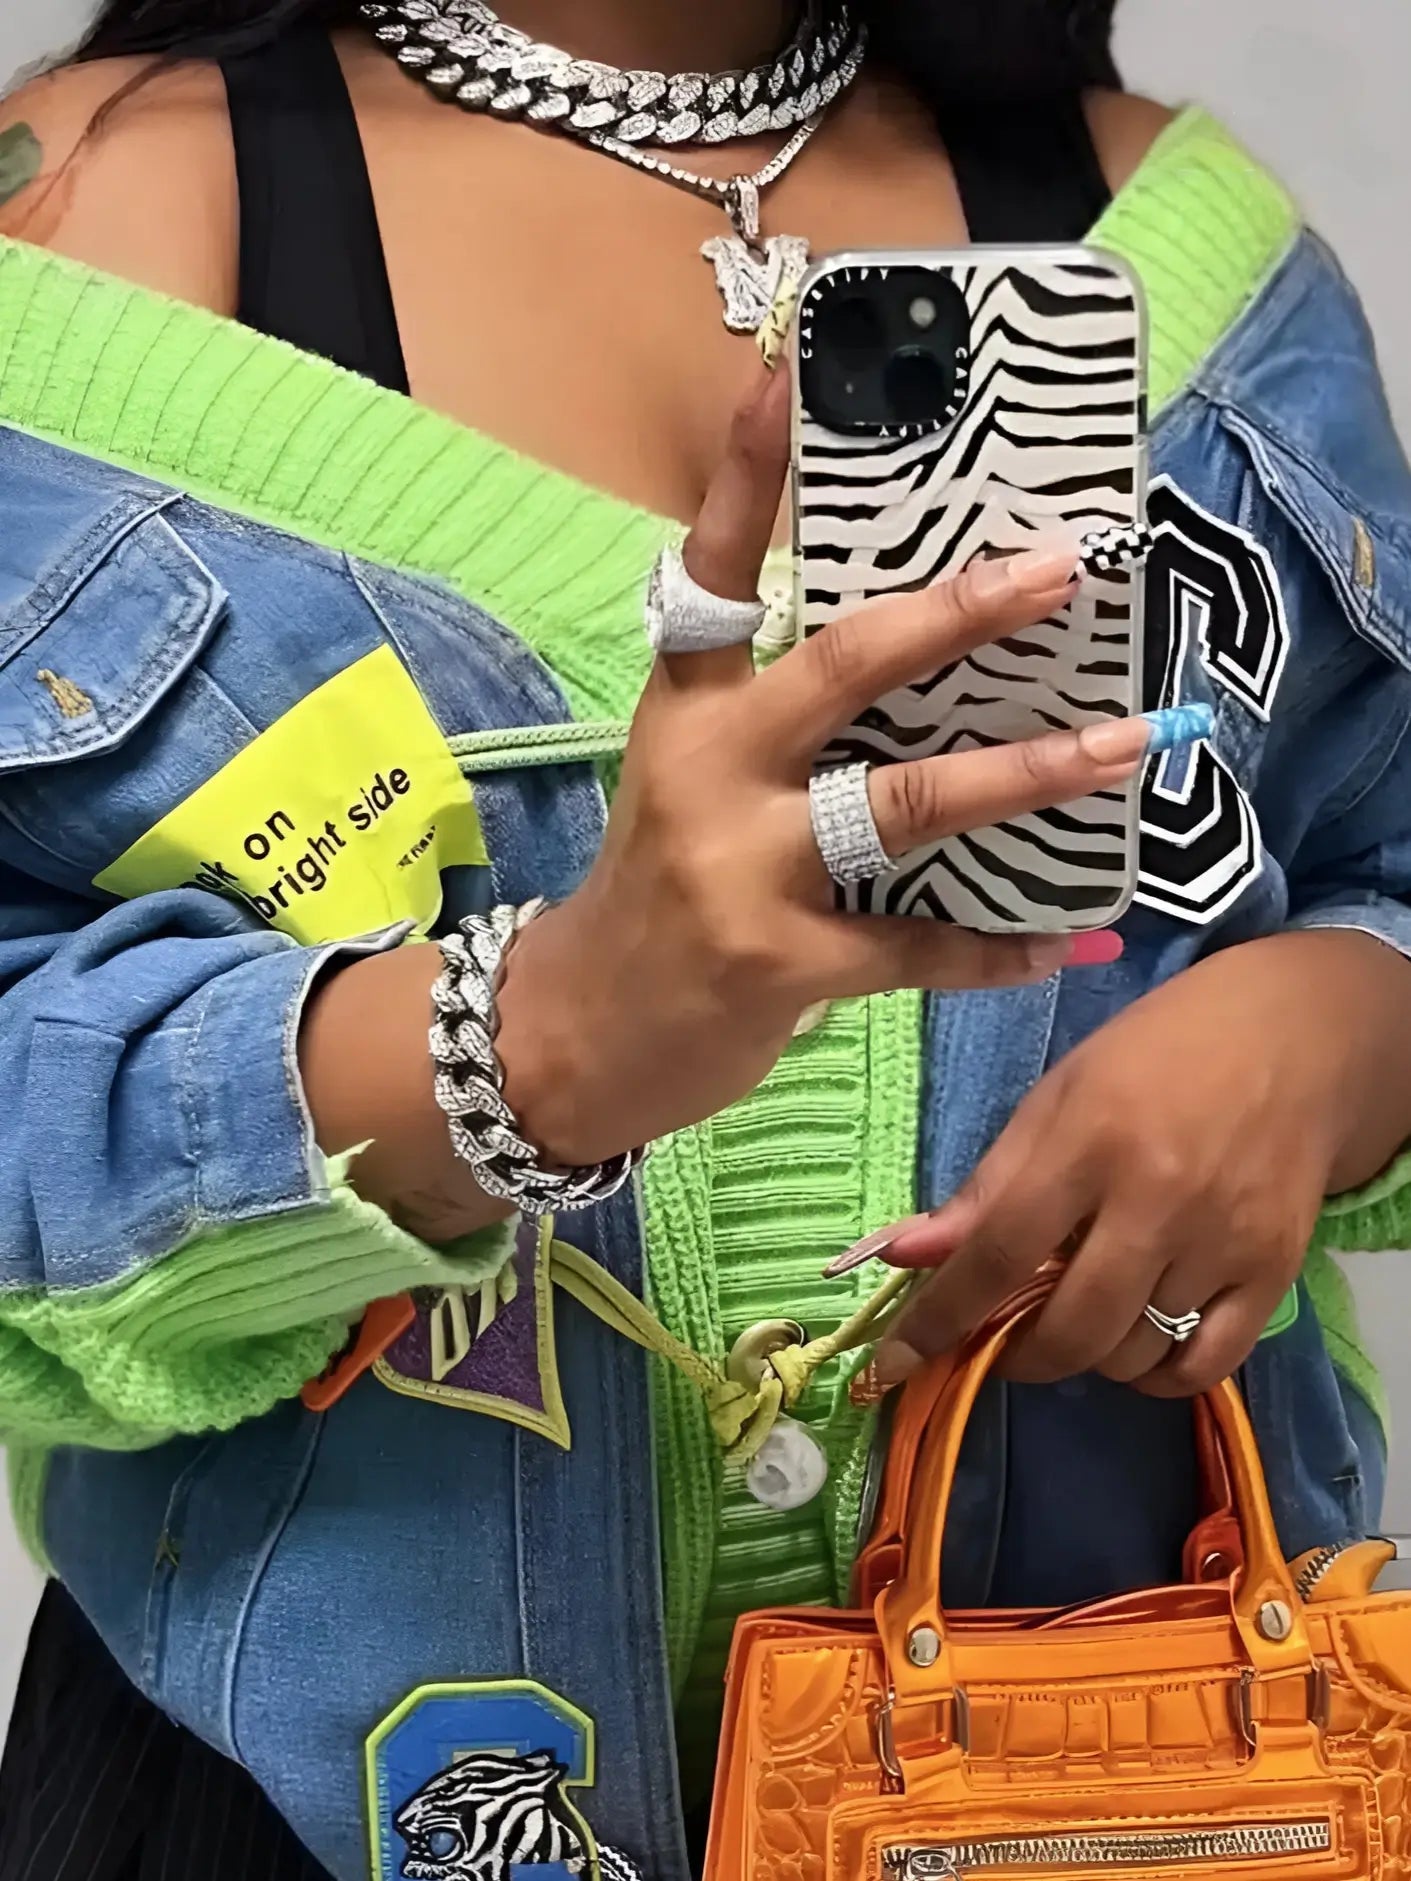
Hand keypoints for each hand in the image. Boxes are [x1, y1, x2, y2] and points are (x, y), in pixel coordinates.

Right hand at [495, 365, 1153, 1166]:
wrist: (577, 1031)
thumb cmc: (656, 889)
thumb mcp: (689, 779)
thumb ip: (775, 721)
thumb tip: (922, 660)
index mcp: (685, 709)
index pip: (713, 573)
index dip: (750, 475)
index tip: (792, 370)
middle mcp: (710, 769)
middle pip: (845, 668)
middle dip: (960, 614)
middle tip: (1060, 571)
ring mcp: (741, 868)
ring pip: (906, 805)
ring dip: (1028, 775)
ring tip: (1125, 745)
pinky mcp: (779, 963)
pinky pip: (916, 946)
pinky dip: (997, 945)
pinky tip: (1065, 940)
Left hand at [866, 929, 1410, 1398]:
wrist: (1293, 1036)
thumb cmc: (1155, 1055)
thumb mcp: (1056, 1097)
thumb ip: (985, 1185)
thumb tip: (905, 1256)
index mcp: (1090, 1141)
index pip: (998, 1253)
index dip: (939, 1318)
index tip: (893, 1362)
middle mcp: (1159, 1198)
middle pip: (1070, 1327)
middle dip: (1017, 1354)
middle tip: (1002, 1337)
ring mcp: (1224, 1241)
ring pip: (1132, 1354)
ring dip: (1086, 1356)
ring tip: (1078, 1315)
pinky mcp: (1276, 1270)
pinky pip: (1205, 1365)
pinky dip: (1158, 1374)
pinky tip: (1137, 1343)